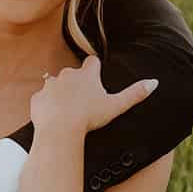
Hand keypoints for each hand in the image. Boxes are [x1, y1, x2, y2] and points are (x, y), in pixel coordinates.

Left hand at [30, 56, 157, 136]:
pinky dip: (47, 106)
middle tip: (83, 100)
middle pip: (73, 73)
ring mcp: (50, 85)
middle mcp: (67, 75)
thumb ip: (135, 94)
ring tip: (68, 110)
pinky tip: (54, 117)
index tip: (96, 78)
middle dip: (77, 83)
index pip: (92, 62)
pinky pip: (43, 100)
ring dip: (60, 94)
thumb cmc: (89, 117)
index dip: (95, 69)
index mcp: (86, 74)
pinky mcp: (37, 98)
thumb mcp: (116, 106)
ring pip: (56, 85)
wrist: (60, 129)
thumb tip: (154, 82)